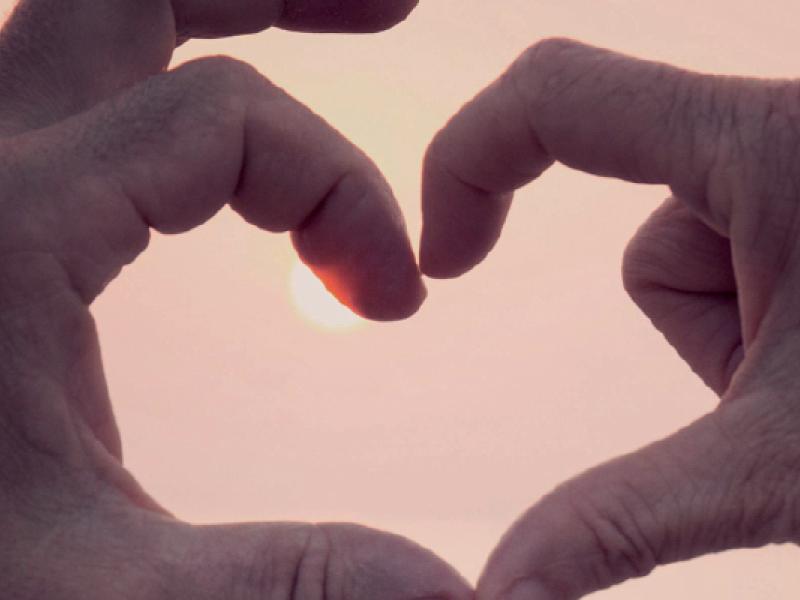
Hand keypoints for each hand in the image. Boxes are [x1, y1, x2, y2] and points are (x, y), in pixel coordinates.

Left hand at [0, 2, 469, 598]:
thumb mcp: (104, 591)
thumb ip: (283, 579)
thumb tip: (455, 595)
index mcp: (1, 233)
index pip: (227, 120)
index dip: (346, 195)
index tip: (396, 305)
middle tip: (393, 8)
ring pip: (97, 25)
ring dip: (222, 14)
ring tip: (341, 22)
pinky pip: (89, 108)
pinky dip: (180, 103)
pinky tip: (237, 169)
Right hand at [421, 37, 799, 598]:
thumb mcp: (788, 462)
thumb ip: (622, 520)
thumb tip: (499, 589)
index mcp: (762, 143)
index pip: (547, 97)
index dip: (465, 165)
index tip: (448, 267)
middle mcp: (783, 126)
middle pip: (644, 230)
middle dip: (696, 332)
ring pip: (691, 254)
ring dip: (740, 341)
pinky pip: (738, 255)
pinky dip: (766, 321)